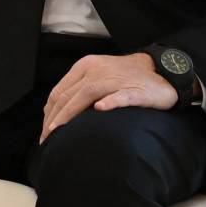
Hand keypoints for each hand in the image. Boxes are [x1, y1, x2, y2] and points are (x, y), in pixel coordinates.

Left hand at [38, 52, 177, 142]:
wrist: (161, 70)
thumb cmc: (126, 78)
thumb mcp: (98, 78)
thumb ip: (79, 91)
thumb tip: (58, 112)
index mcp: (84, 67)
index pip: (59, 92)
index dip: (49, 113)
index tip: (44, 132)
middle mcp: (96, 71)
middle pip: (68, 95)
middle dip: (54, 119)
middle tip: (47, 139)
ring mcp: (116, 79)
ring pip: (87, 95)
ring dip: (70, 114)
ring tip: (60, 131)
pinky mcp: (135, 90)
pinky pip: (121, 96)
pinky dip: (110, 102)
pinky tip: (100, 109)